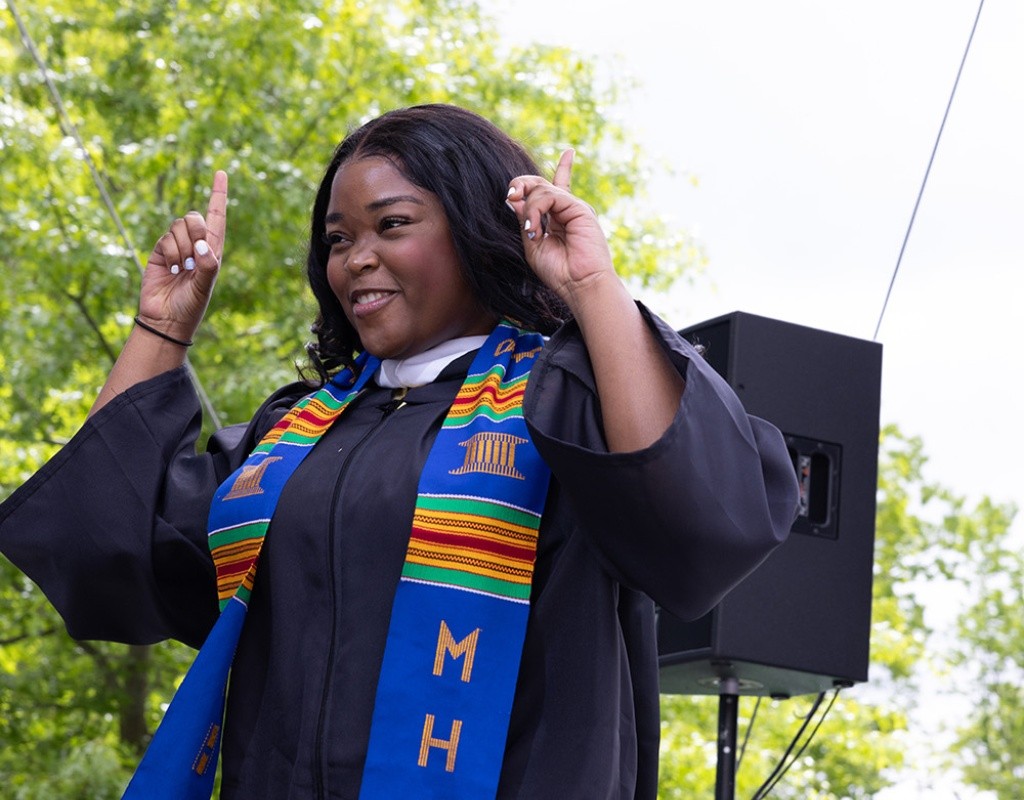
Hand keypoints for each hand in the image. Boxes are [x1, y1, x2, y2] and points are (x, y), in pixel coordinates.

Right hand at [137, 171, 227, 341]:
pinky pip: (165, 238)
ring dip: (181, 247)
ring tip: (182, 270)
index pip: (217, 217)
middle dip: (196, 232)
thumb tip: (202, 245)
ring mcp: (177, 247)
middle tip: (194, 257)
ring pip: (179, 226)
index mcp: (213, 251)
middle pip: (196, 217)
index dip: (218, 194)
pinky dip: (169, 253)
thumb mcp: (205, 287)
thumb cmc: (191, 306)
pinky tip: (170, 270)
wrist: (166, 319)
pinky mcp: (159, 251)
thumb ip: (208, 266)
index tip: (221, 172)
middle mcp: (196, 245)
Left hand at [505, 150, 615, 311]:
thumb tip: (513, 199)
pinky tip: (537, 229)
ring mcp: (573, 207)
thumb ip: (525, 222)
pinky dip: (536, 210)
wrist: (579, 284)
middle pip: (539, 183)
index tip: (567, 153)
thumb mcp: (533, 245)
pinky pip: (549, 195)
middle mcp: (566, 210)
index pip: (555, 188)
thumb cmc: (558, 272)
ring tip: (533, 232)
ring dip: (529, 209)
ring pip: (541, 189)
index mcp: (557, 219)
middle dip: (520, 184)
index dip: (563, 168)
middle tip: (510, 195)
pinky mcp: (579, 208)